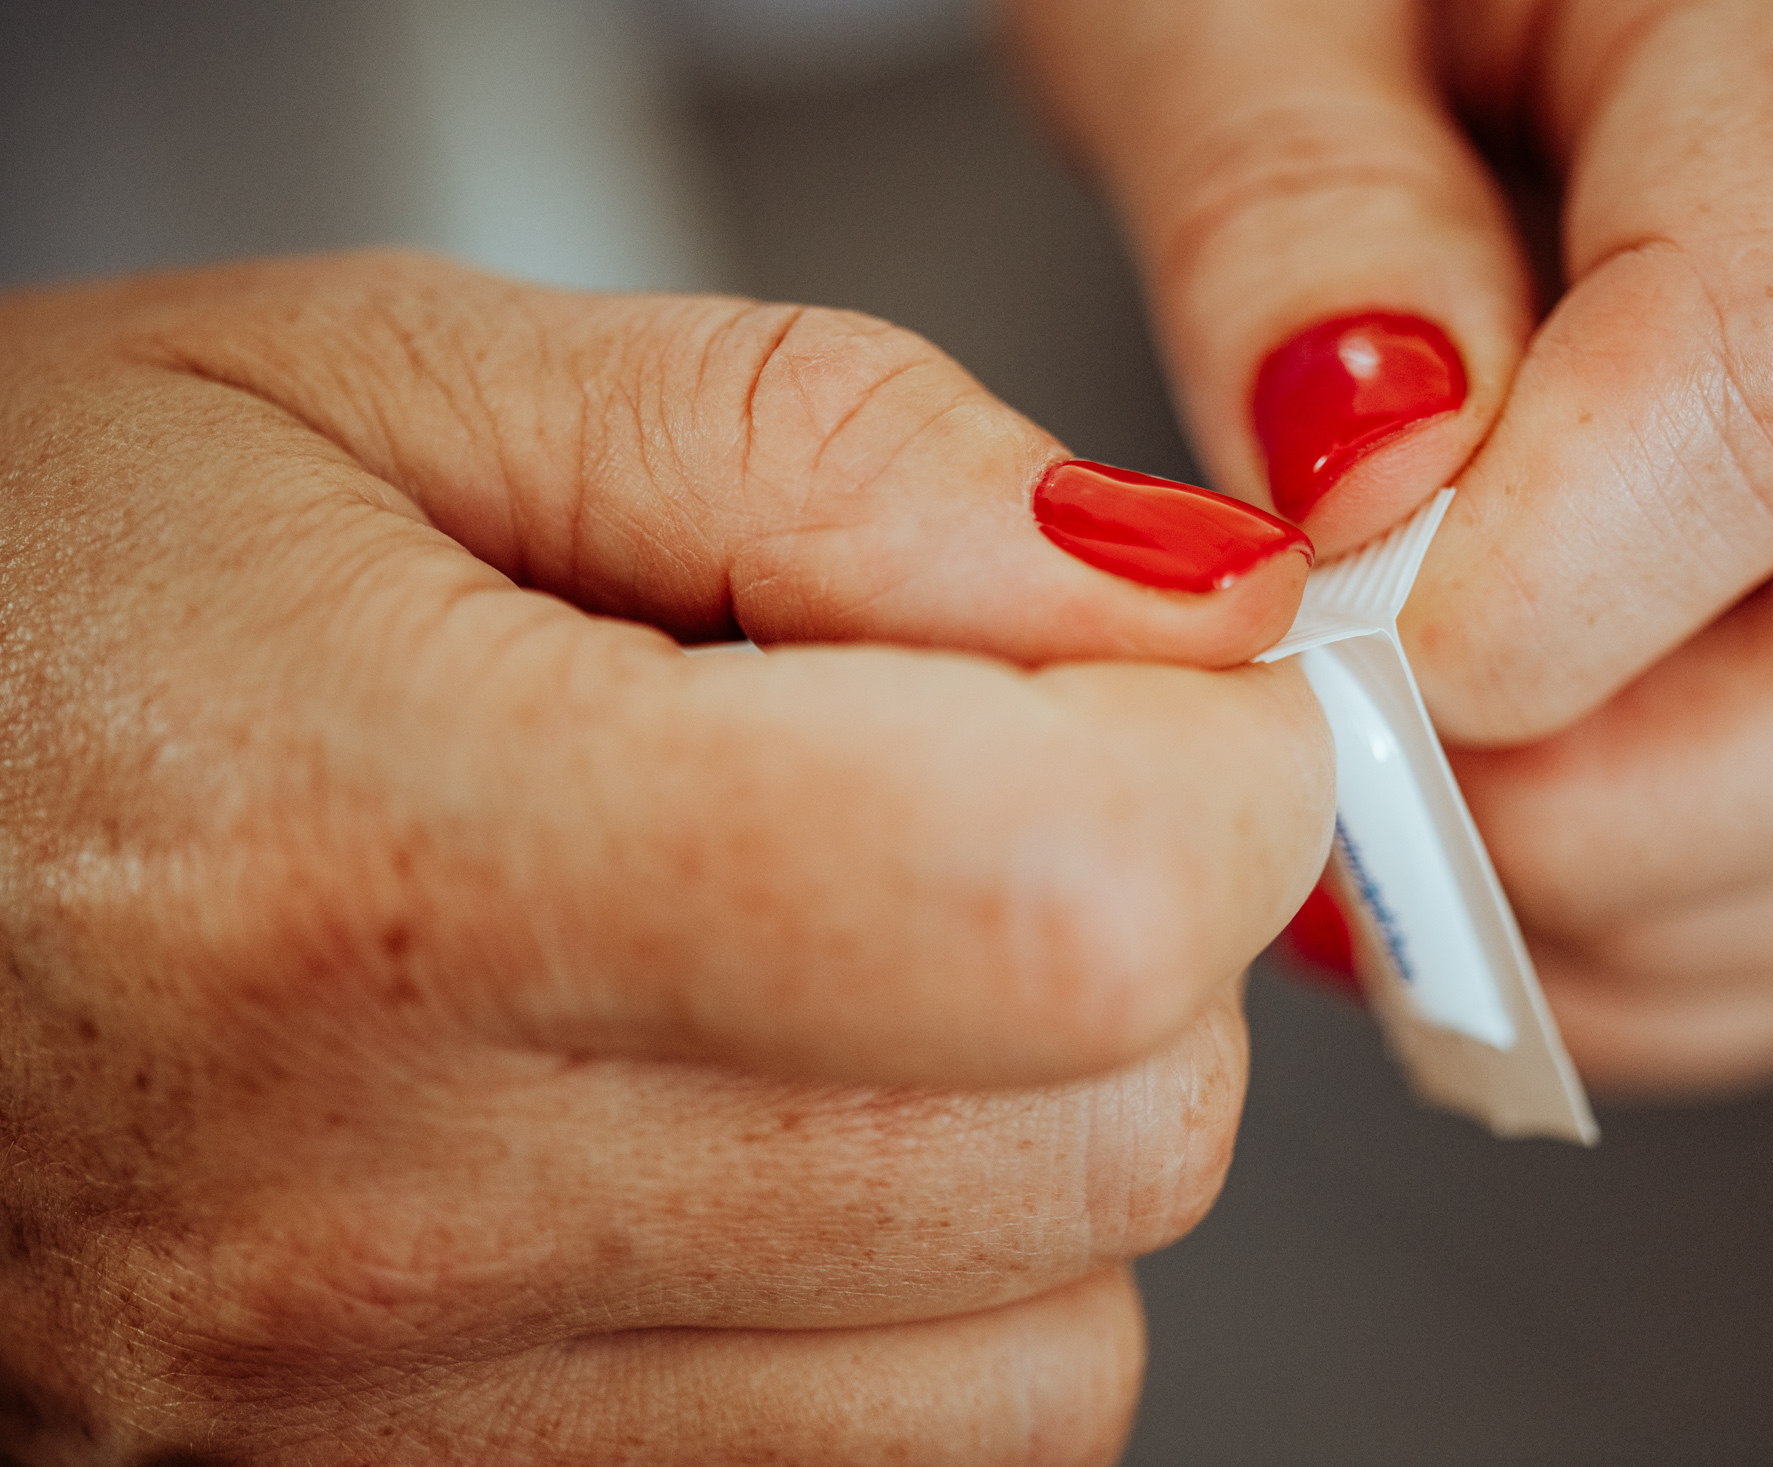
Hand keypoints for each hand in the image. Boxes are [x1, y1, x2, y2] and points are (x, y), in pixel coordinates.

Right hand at [0, 255, 1331, 1461]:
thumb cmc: (28, 595)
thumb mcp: (399, 389)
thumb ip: (834, 454)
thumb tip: (1176, 591)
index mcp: (397, 863)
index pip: (1063, 908)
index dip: (1229, 776)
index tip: (1194, 691)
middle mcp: (388, 1222)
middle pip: (1110, 1155)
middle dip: (1152, 944)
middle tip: (1010, 789)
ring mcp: (390, 1440)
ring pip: (1040, 1371)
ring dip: (1045, 1145)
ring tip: (845, 970)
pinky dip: (921, 1313)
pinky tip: (768, 1145)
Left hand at [1013, 0, 1772, 1092]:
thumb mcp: (1220, 13)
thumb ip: (1294, 223)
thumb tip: (1379, 507)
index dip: (1547, 599)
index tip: (1333, 655)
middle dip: (1623, 820)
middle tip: (1366, 789)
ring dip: (1661, 922)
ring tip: (1417, 852)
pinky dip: (1693, 960)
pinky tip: (1513, 887)